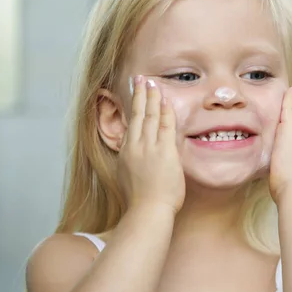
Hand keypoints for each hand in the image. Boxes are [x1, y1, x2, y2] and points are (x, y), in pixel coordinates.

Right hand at [117, 75, 184, 213]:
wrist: (148, 211)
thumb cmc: (140, 203)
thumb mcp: (128, 181)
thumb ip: (131, 167)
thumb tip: (134, 162)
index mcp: (126, 154)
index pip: (130, 125)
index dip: (133, 108)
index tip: (134, 96)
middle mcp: (135, 147)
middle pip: (137, 115)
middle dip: (139, 95)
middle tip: (139, 79)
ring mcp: (149, 147)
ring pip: (150, 116)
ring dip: (151, 98)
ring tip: (152, 83)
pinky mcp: (164, 151)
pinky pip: (165, 125)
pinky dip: (165, 111)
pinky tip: (165, 99)